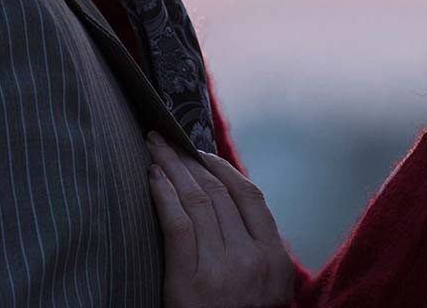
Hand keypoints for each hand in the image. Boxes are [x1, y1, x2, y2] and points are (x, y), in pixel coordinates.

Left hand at [145, 130, 297, 307]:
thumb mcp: (264, 289)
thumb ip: (254, 250)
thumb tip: (225, 204)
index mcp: (274, 258)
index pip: (249, 195)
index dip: (221, 167)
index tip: (198, 150)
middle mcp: (252, 259)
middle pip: (218, 193)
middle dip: (188, 159)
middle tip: (163, 137)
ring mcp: (222, 271)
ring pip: (197, 201)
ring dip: (171, 168)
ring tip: (152, 148)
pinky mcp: (190, 284)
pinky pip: (177, 224)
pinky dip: (163, 194)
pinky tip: (151, 177)